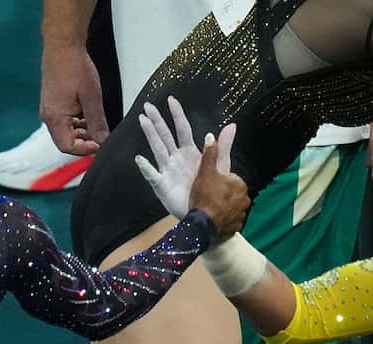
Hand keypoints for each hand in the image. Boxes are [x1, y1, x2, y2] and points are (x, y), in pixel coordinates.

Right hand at [40, 44, 108, 154]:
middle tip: (101, 136)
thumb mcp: (92, 99)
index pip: (67, 147)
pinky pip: (65, 121)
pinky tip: (89, 117)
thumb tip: (103, 141)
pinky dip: (77, 124)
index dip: (85, 149)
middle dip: (85, 142)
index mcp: (55, 118)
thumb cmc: (75, 68)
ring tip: (97, 126)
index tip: (100, 143)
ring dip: (82, 133)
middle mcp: (49, 116)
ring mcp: (50, 109)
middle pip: (66, 141)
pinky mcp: (53, 103)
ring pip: (66, 131)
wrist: (63, 46)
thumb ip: (97, 123)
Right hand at [135, 96, 247, 236]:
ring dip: (151, 135)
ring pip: (158, 149)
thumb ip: (223, 146)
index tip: (171, 99)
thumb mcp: (221, 167)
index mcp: (190, 153)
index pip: (182, 129)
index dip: (177, 114)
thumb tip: (232, 124)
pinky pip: (153, 175)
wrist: (207, 216)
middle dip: (157, 121)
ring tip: (143, 120)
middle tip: (148, 105)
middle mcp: (176, 159)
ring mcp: (168, 171)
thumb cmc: (212, 192)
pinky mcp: (163, 186)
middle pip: (165, 135)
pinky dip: (147, 168)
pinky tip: (140, 159)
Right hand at [188, 136, 249, 238]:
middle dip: (221, 194)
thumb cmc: (205, 197)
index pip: (229, 179)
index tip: (208, 186)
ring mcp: (242, 214)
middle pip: (231, 193)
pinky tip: (213, 219)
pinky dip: (224, 220)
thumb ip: (209, 155)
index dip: (217, 182)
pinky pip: (231, 220)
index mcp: (239, 184)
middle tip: (207, 198)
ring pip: (232, 207)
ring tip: (209, 209)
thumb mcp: (205, 172)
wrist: (204, 225)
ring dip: (223, 207)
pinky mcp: (237, 227)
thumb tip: (211, 136)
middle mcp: (245, 199)